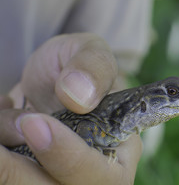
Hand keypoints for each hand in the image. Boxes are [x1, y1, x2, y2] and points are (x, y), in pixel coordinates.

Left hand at [0, 33, 141, 184]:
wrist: (53, 76)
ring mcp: (59, 176)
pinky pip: (9, 175)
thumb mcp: (92, 52)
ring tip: (6, 111)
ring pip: (25, 184)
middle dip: (18, 168)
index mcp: (121, 148)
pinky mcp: (32, 174)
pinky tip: (3, 112)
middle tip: (7, 126)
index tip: (34, 124)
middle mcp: (93, 172)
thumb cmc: (80, 63)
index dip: (67, 156)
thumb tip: (80, 97)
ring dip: (4, 156)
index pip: (102, 172)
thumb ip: (94, 67)